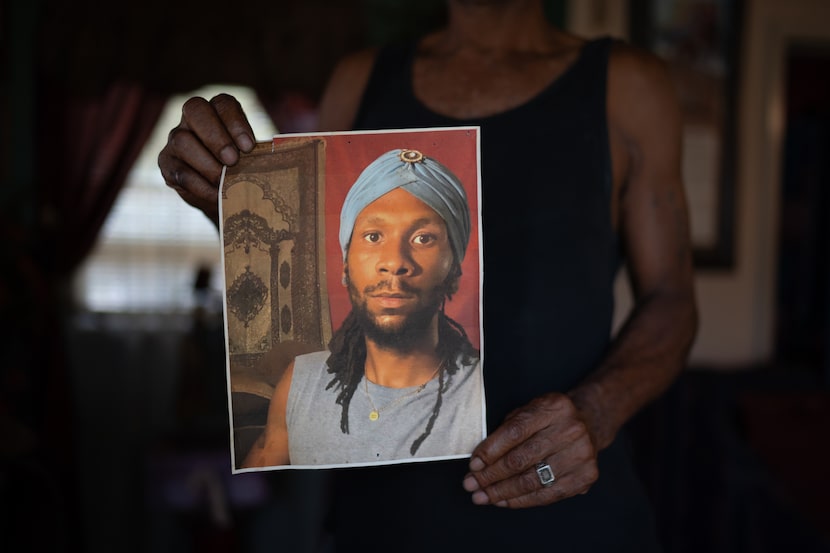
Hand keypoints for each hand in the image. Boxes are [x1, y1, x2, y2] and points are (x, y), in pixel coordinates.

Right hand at [158, 94, 255, 224]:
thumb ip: (257, 154)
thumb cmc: (243, 171)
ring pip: (183, 141)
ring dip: (207, 164)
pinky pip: (178, 171)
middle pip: (196, 110)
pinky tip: (215, 195)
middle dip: (216, 137)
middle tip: (233, 161)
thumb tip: (273, 155)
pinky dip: (199, 186)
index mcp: (217, 112)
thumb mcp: (253, 159)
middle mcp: (193, 119)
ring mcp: (176, 139)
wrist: (223, 196)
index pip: (223, 103)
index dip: (236, 122)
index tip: (249, 147)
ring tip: (225, 182)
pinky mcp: (167, 164)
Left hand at [462, 392, 598, 507]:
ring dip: (503, 492)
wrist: (589, 422)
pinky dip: (522, 500)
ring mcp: (581, 454)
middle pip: (522, 459)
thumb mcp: (528, 410)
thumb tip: (481, 461)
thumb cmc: (549, 419)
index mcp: (553, 407)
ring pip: (533, 480)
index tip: (473, 465)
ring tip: (483, 496)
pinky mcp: (587, 476)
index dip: (490, 451)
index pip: (514, 432)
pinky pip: (548, 495)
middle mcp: (570, 429)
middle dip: (491, 476)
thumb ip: (506, 430)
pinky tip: (505, 501)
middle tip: (472, 485)